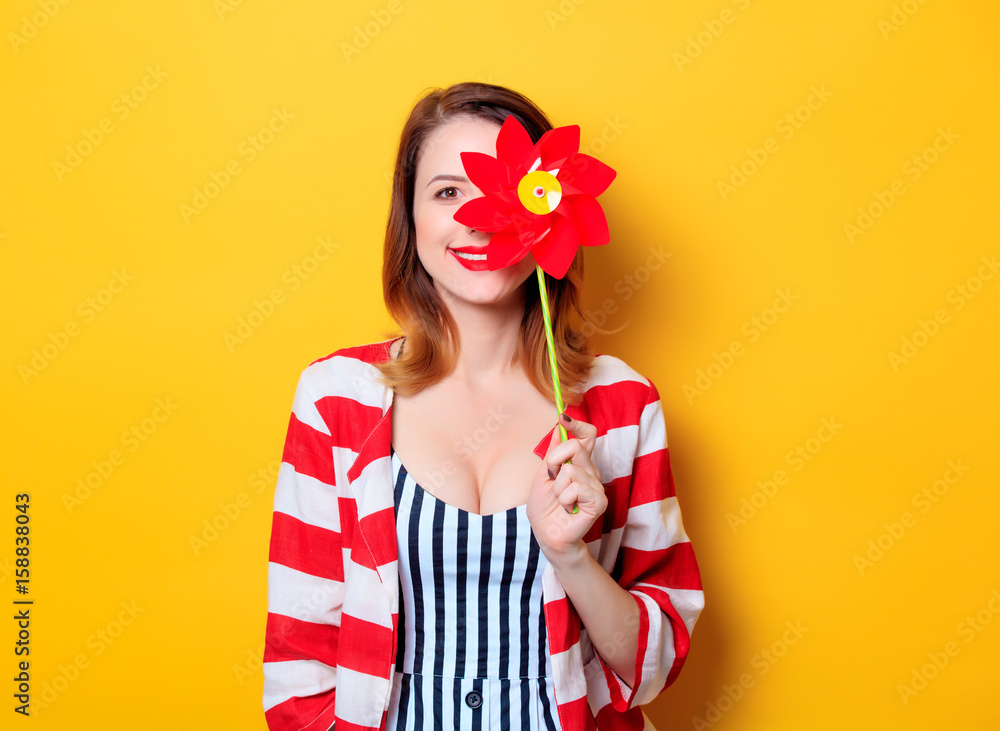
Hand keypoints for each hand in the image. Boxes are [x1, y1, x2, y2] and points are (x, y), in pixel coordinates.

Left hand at [526, 413, 607, 565]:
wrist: (547, 534)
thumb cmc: (545, 508)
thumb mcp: (543, 475)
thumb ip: (553, 452)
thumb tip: (559, 426)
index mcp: (579, 463)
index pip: (587, 435)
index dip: (577, 424)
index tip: (563, 418)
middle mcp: (591, 471)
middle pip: (575, 446)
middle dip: (554, 462)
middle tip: (551, 480)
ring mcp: (597, 486)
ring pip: (571, 470)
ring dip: (557, 488)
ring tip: (561, 501)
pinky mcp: (599, 501)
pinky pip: (576, 487)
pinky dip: (565, 499)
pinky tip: (568, 509)